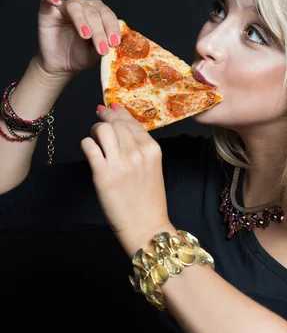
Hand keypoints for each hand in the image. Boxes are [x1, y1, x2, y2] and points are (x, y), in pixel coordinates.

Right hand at [34, 0, 119, 78]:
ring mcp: (65, 7)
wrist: (60, 65)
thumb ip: (103, 47)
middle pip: (93, 12)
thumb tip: (111, 45)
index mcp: (98, 14)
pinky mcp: (47, 10)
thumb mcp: (95, 55)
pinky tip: (56, 1)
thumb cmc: (79, 56)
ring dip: (82, 20)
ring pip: (75, 6)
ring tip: (86, 35)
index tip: (115, 43)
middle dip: (99, 31)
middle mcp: (83, 6)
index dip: (112, 27)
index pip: (107, 15)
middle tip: (102, 47)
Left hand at [80, 103, 174, 256]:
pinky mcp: (103, 174)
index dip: (120, 112)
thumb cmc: (149, 200)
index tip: (111, 107)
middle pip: (116, 123)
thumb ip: (141, 149)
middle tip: (99, 115)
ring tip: (94, 135)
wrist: (146, 226)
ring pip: (102, 129)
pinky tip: (89, 147)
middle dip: (105, 117)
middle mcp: (137, 153)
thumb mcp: (153, 168)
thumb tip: (123, 130)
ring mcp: (119, 163)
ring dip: (95, 128)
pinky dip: (87, 143)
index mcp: (152, 150)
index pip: (133, 122)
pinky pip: (89, 146)